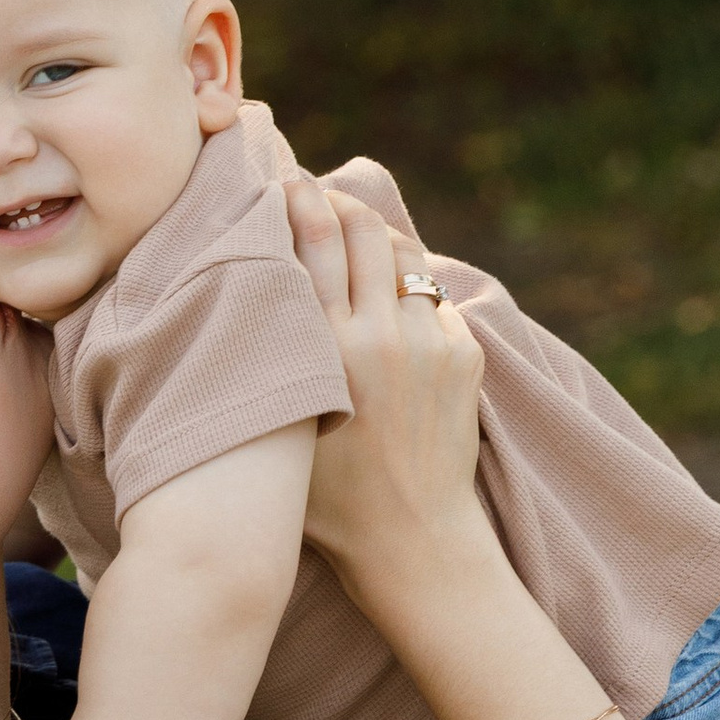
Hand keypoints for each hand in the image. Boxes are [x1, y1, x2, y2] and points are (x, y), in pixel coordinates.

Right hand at [287, 176, 487, 605]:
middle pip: (360, 230)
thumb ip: (272, 356)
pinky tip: (385, 294)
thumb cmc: (326, 497)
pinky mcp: (463, 354)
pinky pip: (430, 297)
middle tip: (316, 193)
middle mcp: (378, 336)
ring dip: (374, 234)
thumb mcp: (280, 423)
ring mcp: (428, 343)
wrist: (413, 540)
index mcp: (325, 352)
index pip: (311, 241)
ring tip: (352, 231)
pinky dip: (405, 286)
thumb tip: (255, 285)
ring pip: (401, 253)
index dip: (296, 199)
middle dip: (336, 201)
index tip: (283, 179)